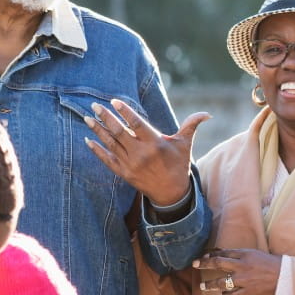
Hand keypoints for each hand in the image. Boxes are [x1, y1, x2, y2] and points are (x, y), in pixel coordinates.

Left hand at [85, 100, 209, 206]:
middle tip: (95, 106)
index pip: (137, 124)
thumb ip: (191, 125)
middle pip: (119, 132)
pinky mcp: (124, 173)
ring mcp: (131, 164)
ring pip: (111, 144)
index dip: (125, 112)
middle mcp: (141, 154)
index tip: (114, 101)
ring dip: (98, 130)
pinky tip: (88, 140)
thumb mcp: (185, 145)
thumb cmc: (178, 165)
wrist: (171, 193)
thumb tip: (207, 114)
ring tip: (88, 118)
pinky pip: (107, 160)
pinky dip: (97, 150)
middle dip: (106, 118)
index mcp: (155, 143)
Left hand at [194, 248, 280, 294]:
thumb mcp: (254, 254)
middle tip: (195, 265)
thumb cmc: (270, 263)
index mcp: (245, 254)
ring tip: (203, 286)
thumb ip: (239, 255)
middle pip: (218, 263)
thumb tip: (223, 255)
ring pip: (221, 282)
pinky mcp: (248, 292)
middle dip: (204, 264)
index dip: (211, 255)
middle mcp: (242, 266)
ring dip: (210, 284)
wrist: (285, 277)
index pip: (223, 253)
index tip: (203, 257)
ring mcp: (244, 280)